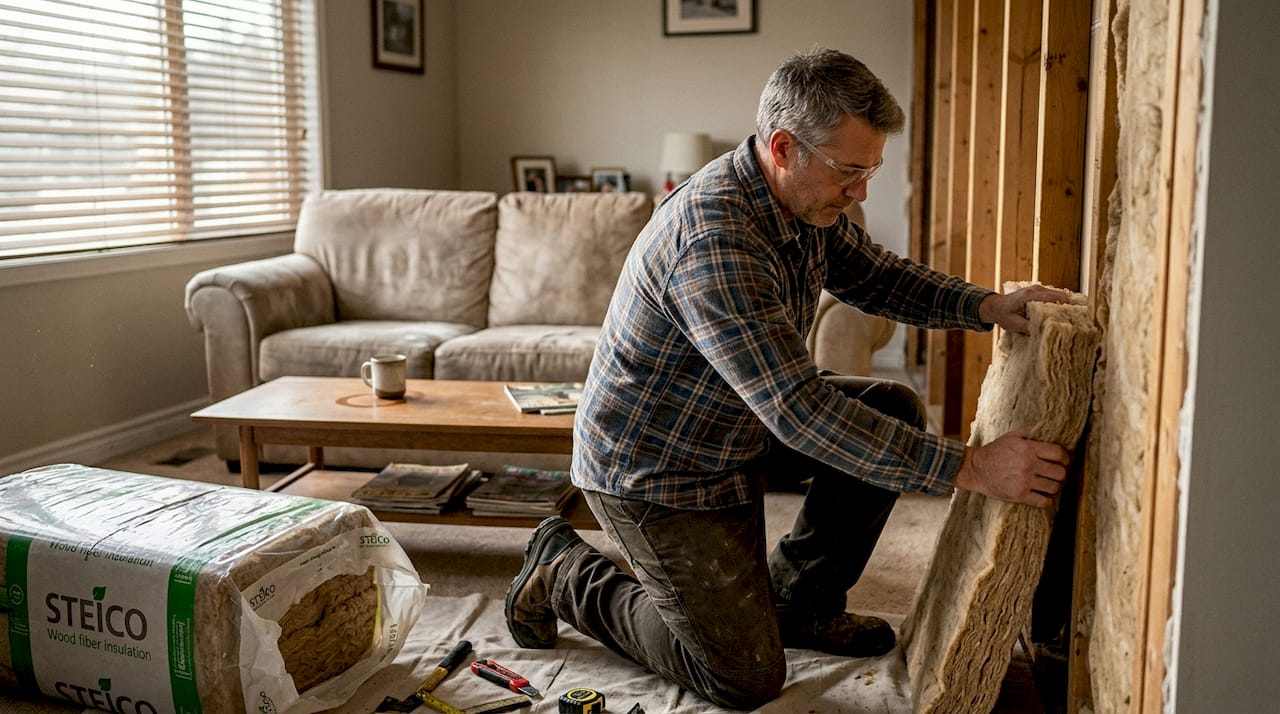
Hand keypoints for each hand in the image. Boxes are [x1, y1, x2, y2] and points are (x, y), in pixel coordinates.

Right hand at [954, 426, 1069, 506]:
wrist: (975, 469)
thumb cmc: (995, 451)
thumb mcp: (1011, 436)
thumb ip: (1030, 431)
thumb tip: (1047, 427)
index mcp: (1028, 449)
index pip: (1059, 454)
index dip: (1066, 457)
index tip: (1064, 460)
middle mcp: (1028, 466)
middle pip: (1060, 473)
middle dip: (1061, 473)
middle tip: (1057, 472)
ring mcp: (1024, 482)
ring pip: (1054, 488)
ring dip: (1055, 486)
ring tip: (1049, 483)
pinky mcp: (1019, 495)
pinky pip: (1043, 501)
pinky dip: (1047, 499)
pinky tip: (1043, 495)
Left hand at [978, 284, 1071, 334]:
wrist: (995, 306)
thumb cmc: (1004, 315)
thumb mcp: (1014, 324)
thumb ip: (1030, 327)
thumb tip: (1045, 330)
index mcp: (1030, 296)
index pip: (1055, 298)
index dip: (1065, 309)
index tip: (1070, 320)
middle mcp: (1036, 289)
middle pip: (1061, 296)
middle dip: (1067, 308)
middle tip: (1069, 322)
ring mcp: (1039, 289)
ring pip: (1060, 296)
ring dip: (1063, 307)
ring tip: (1065, 320)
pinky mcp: (1040, 291)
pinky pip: (1054, 296)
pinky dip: (1058, 305)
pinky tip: (1057, 315)